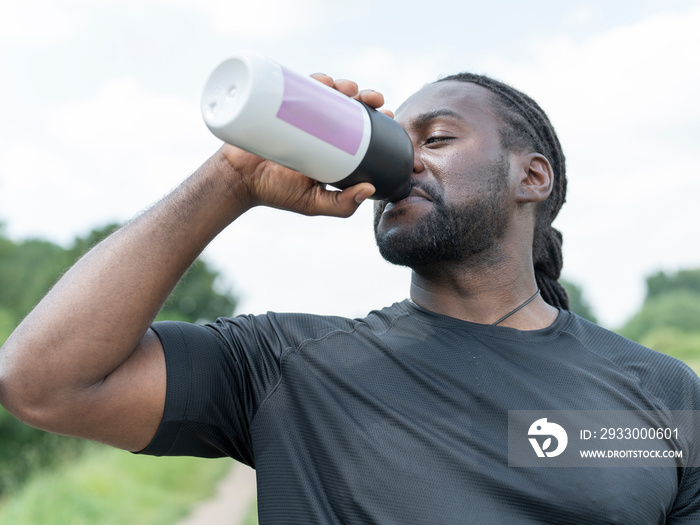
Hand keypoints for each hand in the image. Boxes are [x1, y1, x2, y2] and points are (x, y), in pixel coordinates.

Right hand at [219, 74, 392, 217]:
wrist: (237, 180)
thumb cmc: (276, 193)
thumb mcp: (314, 204)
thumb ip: (342, 205)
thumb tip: (370, 190)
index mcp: (331, 149)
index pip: (360, 130)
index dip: (378, 121)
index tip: (391, 117)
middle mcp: (319, 130)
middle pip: (349, 107)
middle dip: (367, 98)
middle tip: (376, 100)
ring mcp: (300, 115)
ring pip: (329, 93)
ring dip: (346, 85)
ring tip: (352, 89)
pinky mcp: (281, 104)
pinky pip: (301, 86)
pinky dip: (316, 80)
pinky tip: (328, 81)